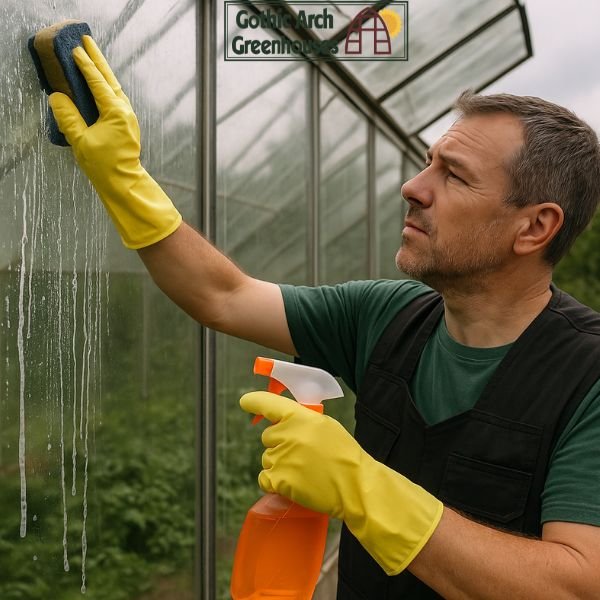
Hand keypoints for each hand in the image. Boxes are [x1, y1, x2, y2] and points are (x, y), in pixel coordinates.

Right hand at [49, 35, 180, 248]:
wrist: (124, 183)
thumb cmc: (104, 166)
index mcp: (115, 113)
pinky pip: (116, 98)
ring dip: (103, 71)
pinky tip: (100, 83)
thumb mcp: (80, 141)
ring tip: (92, 55)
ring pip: (114, 87)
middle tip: (87, 40)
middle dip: (97, 59)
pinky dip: (107, 85)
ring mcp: (128, 117)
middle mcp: (125, 111)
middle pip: (109, 79)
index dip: (86, 65)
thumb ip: (68, 117)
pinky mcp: (126, 124)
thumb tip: (58, 98)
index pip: (98, 83)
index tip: (76, 50)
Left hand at [240, 391, 443, 574]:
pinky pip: (264, 478)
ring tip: (304, 470)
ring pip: (267, 458)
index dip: (254, 401)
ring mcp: (281, 458)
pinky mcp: (279, 480)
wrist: (355, 485)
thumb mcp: (325, 426)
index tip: (245, 401)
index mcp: (299, 417)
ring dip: (279, 464)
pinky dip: (274, 482)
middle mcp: (287, 435)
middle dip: (279, 443)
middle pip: (268, 436)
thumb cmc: (344, 454)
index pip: (268, 403)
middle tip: (302, 453)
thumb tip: (284, 422)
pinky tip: (292, 482)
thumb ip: (302, 421)